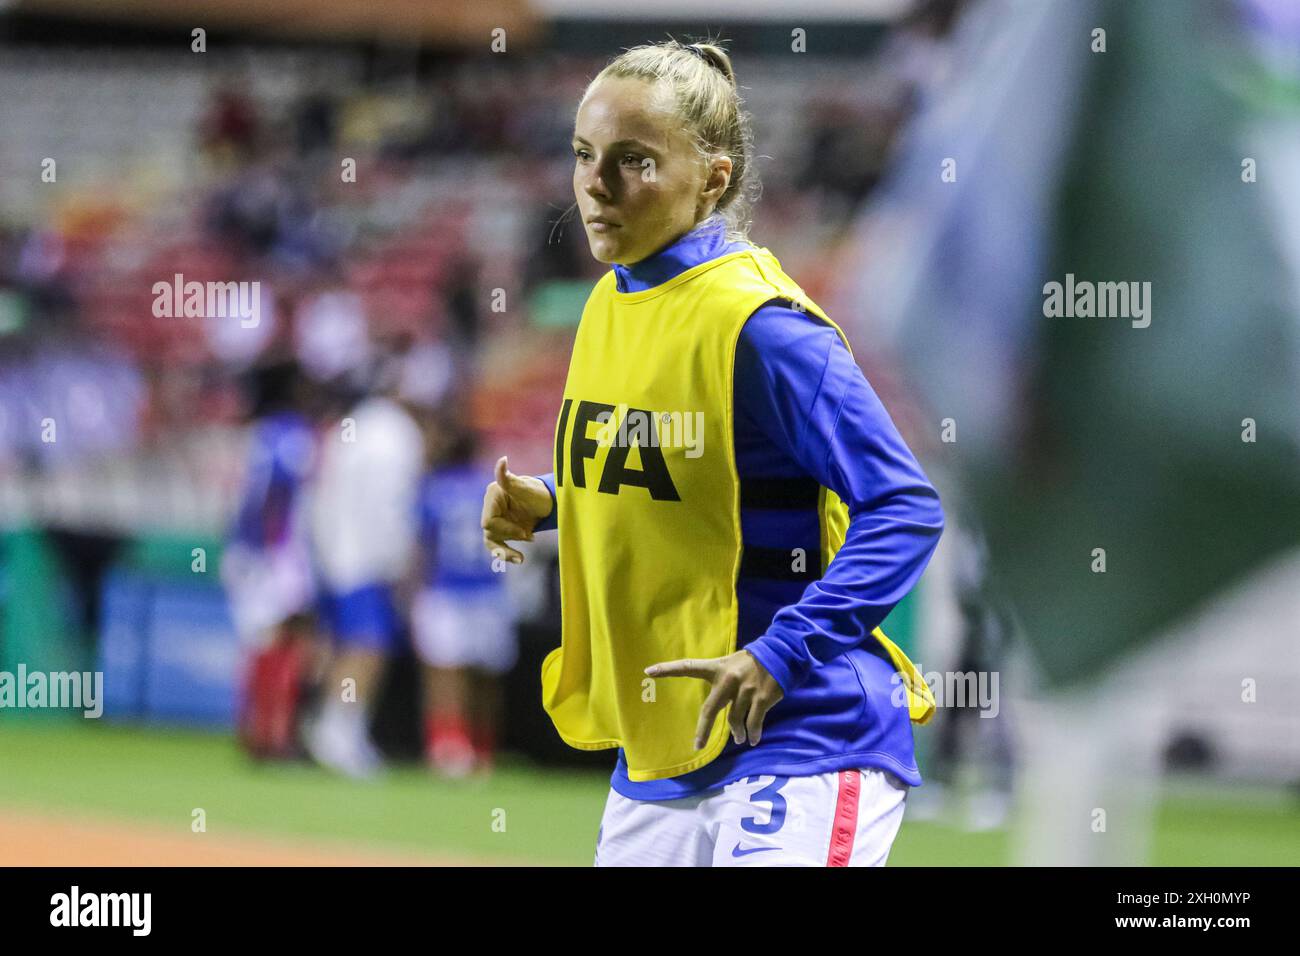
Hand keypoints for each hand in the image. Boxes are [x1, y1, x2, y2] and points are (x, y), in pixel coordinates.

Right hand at [481, 455, 552, 564]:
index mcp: (493, 495)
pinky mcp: (502, 530)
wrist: (551, 503)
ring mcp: (496, 518)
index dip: (505, 530)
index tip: (524, 532)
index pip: (488, 521)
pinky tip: (519, 559)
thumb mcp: (526, 489)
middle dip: (510, 537)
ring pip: (491, 541)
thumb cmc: (539, 493)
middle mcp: (491, 506)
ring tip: (520, 559)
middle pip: (490, 532)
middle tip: (530, 536)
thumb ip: (509, 478)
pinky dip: (506, 554)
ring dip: (506, 551)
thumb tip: (502, 460)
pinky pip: (497, 546)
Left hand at [644, 651, 783, 749]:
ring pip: (735, 720)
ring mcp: (745, 690)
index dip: (668, 669)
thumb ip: (722, 680)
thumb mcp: (733, 663)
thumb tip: (719, 706)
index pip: (688, 667)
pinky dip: (752, 733)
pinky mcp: (761, 698)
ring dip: (737, 733)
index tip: (648, 671)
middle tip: (698, 745)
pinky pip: (753, 723)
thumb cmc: (753, 661)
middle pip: (710, 710)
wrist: (782, 654)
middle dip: (703, 730)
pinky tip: (752, 739)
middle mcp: (728, 679)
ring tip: (739, 738)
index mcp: (718, 667)